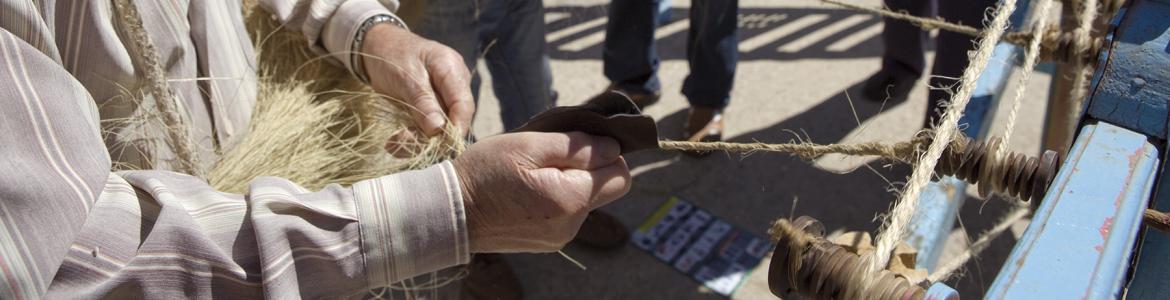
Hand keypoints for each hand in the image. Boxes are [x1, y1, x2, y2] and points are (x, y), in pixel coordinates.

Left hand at [361, 23, 474, 136]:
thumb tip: (438, 129)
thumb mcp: (404, 77)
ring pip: (439, 127)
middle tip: (400, 141)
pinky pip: (427, 128)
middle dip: (429, 136)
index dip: (456, 128)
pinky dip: (412, 137)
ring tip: (392, 143)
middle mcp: (453, 85)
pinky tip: (393, 142)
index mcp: (452, 69)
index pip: (464, 104)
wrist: (377, 47)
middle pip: (453, 119)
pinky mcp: (432, 107)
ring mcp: (444, 97)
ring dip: (416, 140)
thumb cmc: (391, 56)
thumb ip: (422, 102)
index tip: (440, 146)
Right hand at [453, 132, 631, 252]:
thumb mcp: (528, 146)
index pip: (620, 176)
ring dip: (570, 182)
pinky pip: (567, 214)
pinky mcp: (547, 241)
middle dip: (590, 168)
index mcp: (570, 200)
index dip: (605, 154)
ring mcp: (560, 237)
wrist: (449, 211)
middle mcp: (571, 225)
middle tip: (554, 155)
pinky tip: (529, 188)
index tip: (579, 143)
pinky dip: (556, 197)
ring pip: (586, 200)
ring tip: (534, 171)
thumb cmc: (485, 172)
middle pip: (606, 189)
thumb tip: (613, 148)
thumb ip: (576, 146)